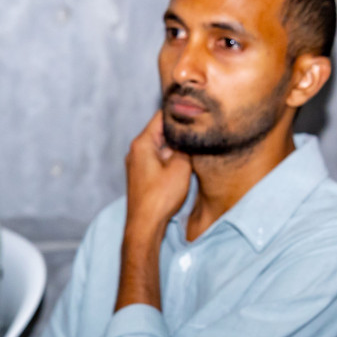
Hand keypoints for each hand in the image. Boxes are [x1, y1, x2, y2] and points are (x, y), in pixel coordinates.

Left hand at [124, 110, 192, 232]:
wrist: (144, 225)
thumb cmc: (160, 197)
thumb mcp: (181, 166)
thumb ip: (186, 145)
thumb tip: (190, 134)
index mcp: (142, 143)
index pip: (162, 116)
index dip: (181, 112)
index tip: (197, 111)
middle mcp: (136, 150)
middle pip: (162, 131)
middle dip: (180, 131)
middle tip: (200, 129)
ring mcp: (137, 163)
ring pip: (162, 146)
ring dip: (177, 147)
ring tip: (194, 147)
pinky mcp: (142, 175)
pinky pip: (159, 159)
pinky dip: (171, 158)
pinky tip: (183, 164)